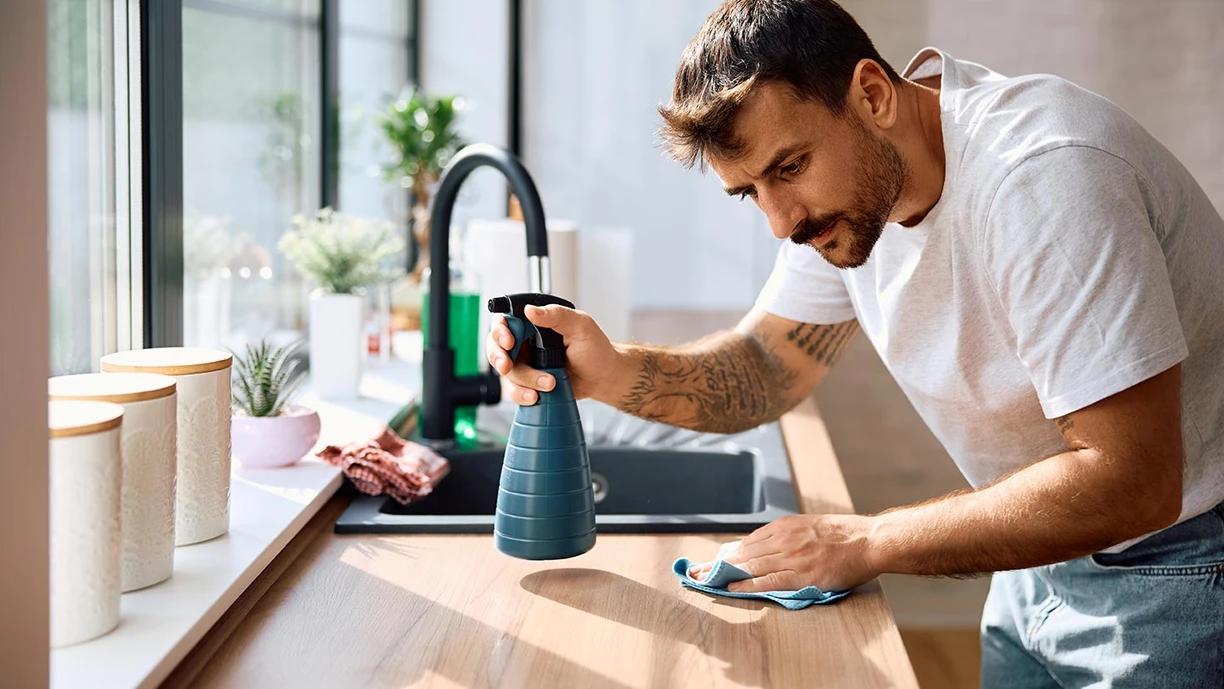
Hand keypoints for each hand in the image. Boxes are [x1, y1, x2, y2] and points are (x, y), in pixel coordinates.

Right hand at [486, 304, 624, 404]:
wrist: (603, 377)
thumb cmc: (595, 349)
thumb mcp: (580, 326)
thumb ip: (557, 315)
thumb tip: (531, 310)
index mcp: (534, 323)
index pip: (506, 321)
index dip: (500, 331)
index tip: (508, 342)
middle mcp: (526, 341)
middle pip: (496, 346)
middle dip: (498, 357)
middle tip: (507, 366)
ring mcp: (526, 363)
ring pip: (507, 372)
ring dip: (525, 380)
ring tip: (549, 383)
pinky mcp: (528, 383)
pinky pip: (514, 390)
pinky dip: (522, 395)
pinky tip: (536, 396)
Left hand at [687, 514, 878, 592]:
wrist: (869, 540)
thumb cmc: (844, 535)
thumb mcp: (810, 526)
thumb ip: (788, 535)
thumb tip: (765, 546)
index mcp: (785, 526)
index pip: (748, 541)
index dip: (727, 552)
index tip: (712, 560)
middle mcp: (784, 539)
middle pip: (742, 552)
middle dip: (717, 562)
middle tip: (696, 571)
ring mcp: (792, 557)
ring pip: (750, 565)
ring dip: (724, 573)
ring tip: (704, 580)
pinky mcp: (802, 575)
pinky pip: (768, 580)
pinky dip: (747, 584)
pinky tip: (731, 587)